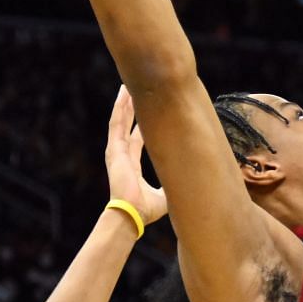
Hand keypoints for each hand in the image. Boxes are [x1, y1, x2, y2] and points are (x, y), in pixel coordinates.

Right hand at [105, 85, 167, 226]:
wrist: (132, 214)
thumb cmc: (146, 209)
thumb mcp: (164, 195)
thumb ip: (173, 186)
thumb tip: (188, 185)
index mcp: (132, 165)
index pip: (140, 139)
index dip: (146, 126)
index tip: (153, 112)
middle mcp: (123, 156)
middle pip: (128, 126)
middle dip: (133, 109)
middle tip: (137, 92)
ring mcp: (117, 152)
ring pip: (120, 121)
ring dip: (124, 104)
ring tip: (127, 88)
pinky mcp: (114, 150)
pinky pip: (116, 124)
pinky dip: (119, 109)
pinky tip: (122, 95)